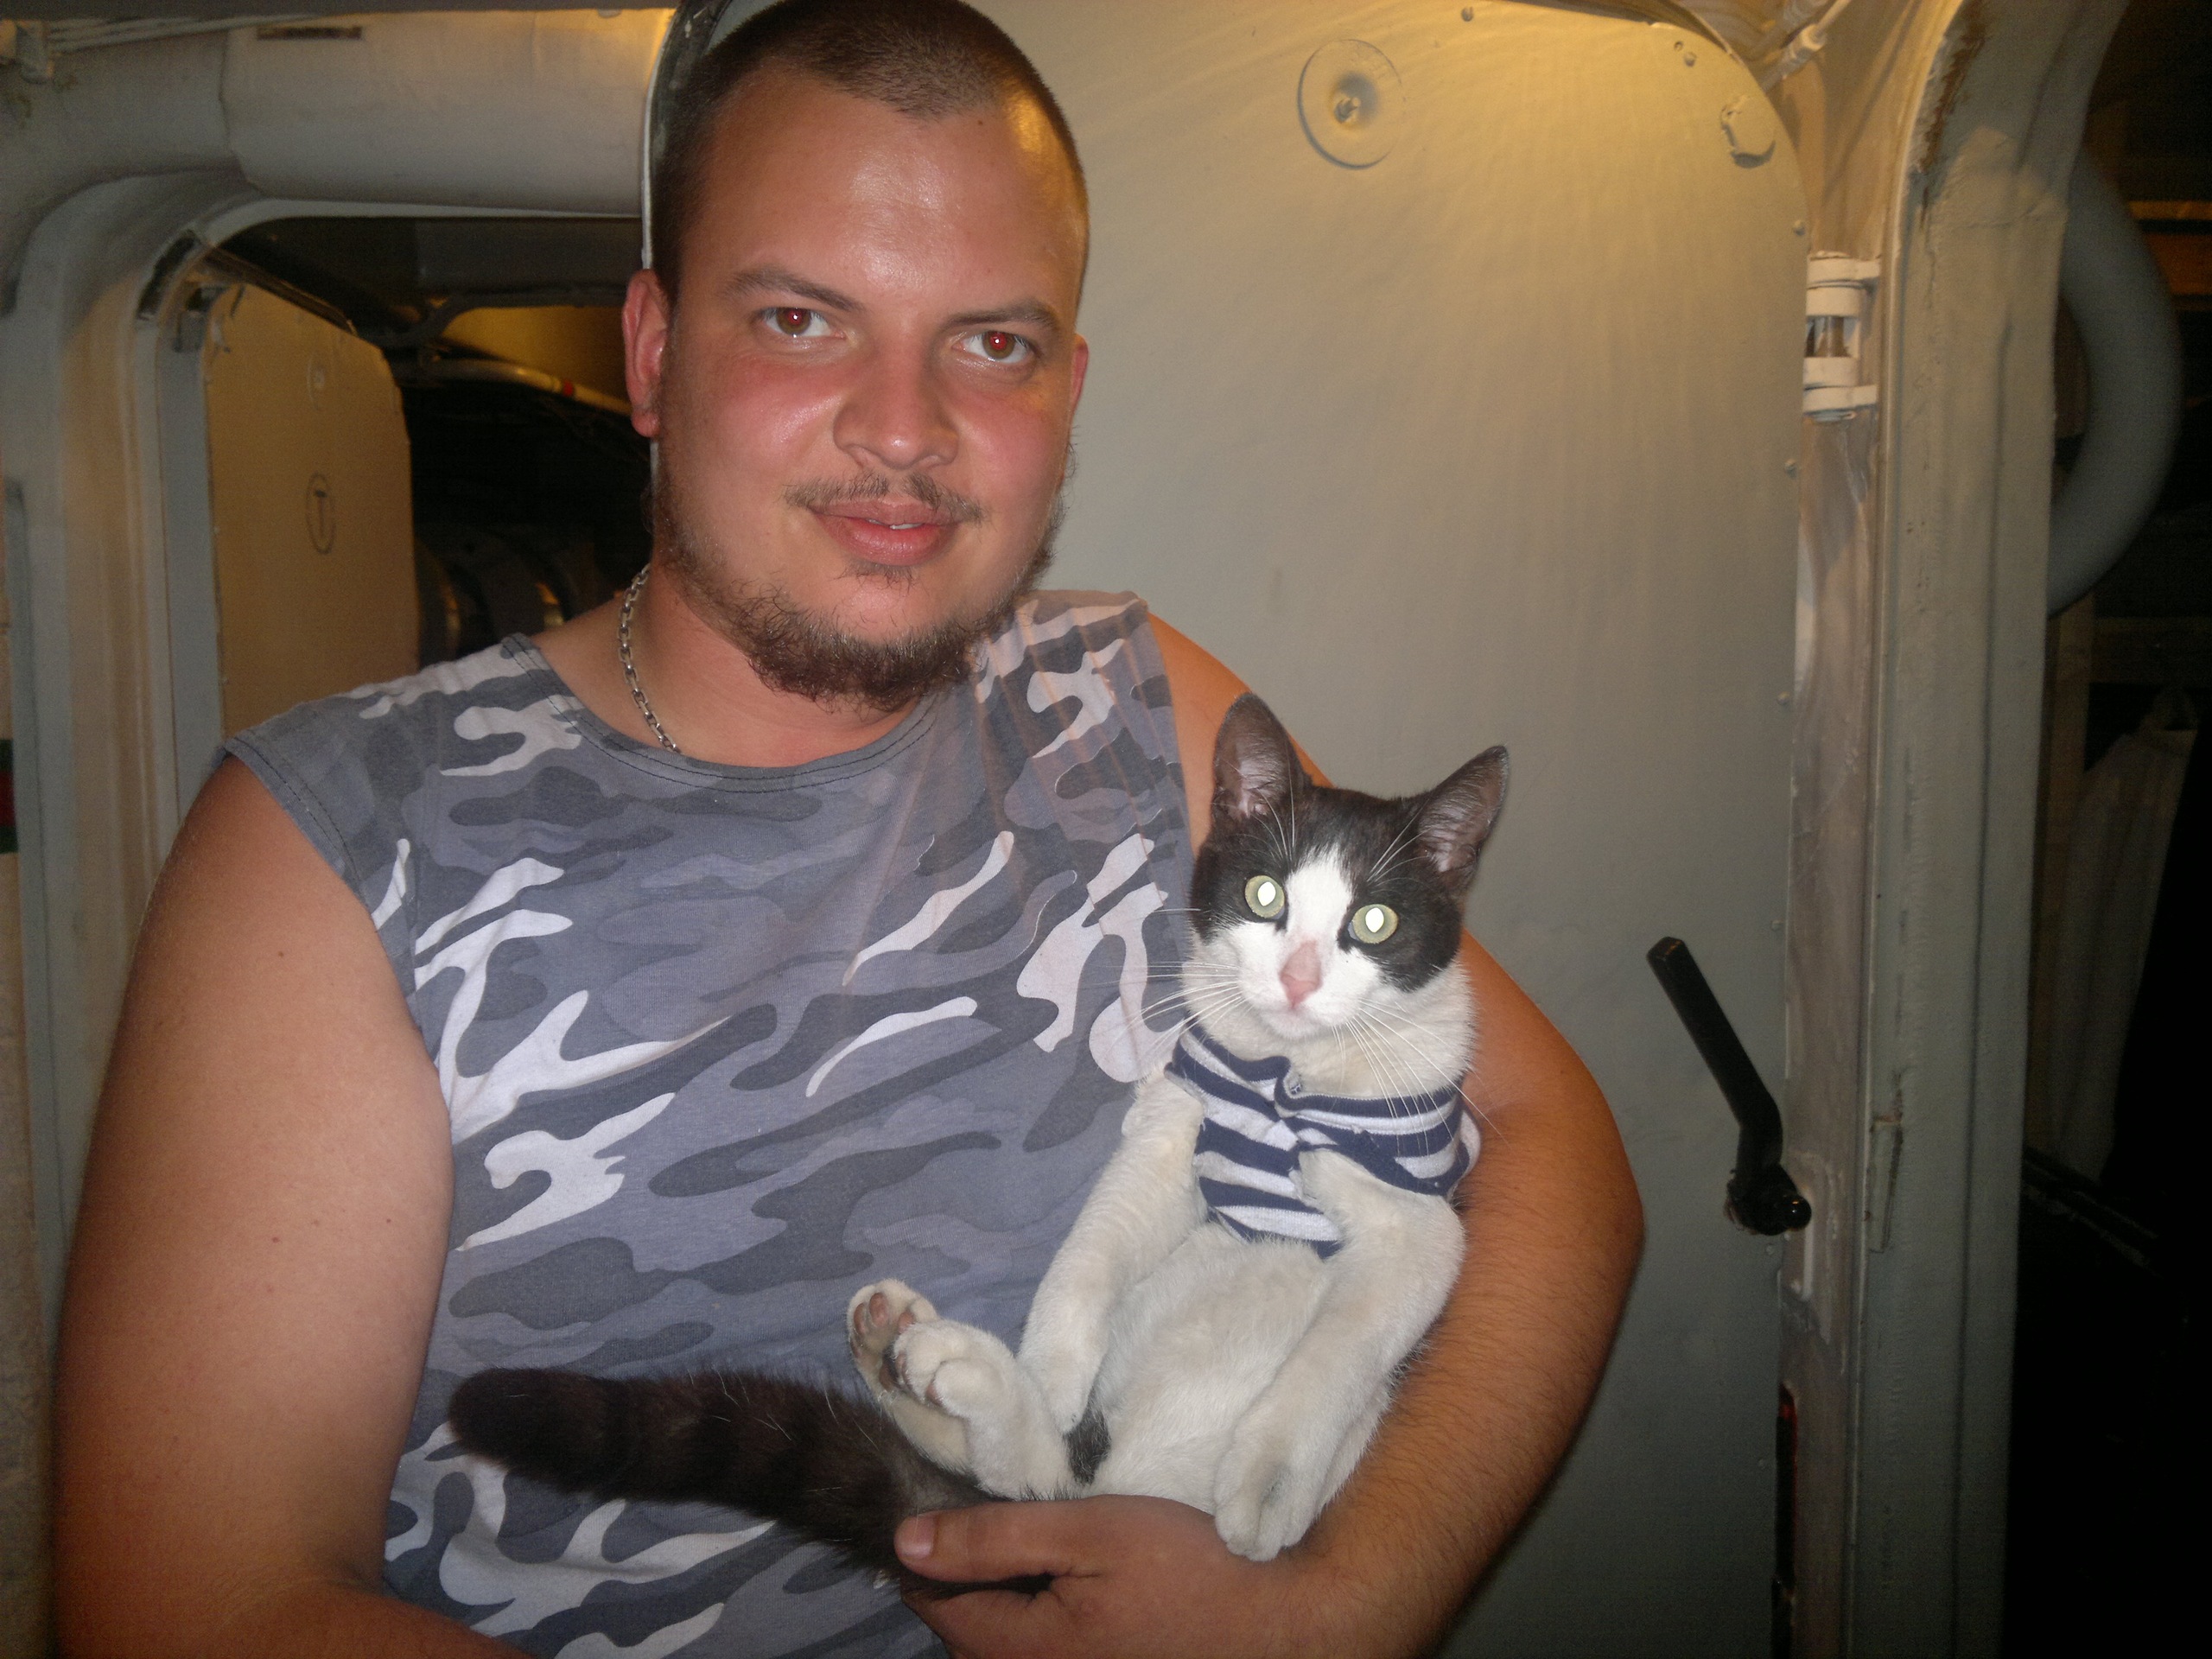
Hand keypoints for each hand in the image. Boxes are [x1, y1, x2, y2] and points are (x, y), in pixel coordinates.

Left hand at [898, 1496, 1354, 1658]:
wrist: (1279, 1623)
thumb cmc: (1187, 1568)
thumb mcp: (1089, 1532)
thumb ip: (993, 1536)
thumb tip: (905, 1540)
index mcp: (1023, 1650)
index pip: (934, 1604)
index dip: (931, 1551)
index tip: (948, 1505)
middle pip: (966, 1635)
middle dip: (965, 1582)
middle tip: (993, 1522)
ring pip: (1003, 1651)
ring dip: (1003, 1607)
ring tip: (1033, 1556)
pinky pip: (1044, 1658)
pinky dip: (1038, 1627)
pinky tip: (1068, 1592)